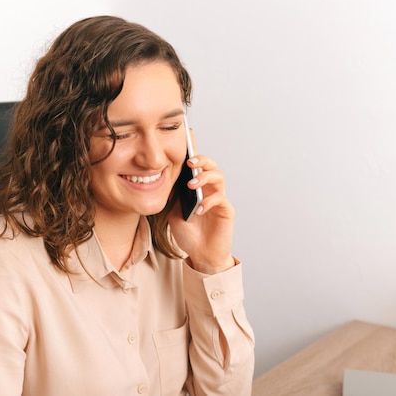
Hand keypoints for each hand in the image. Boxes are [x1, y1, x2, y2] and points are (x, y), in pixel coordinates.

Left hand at [168, 154, 235, 273]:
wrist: (200, 255)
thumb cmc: (188, 234)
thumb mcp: (174, 213)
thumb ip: (174, 197)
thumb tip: (169, 178)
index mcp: (197, 188)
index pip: (197, 166)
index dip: (194, 153)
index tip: (186, 140)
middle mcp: (209, 190)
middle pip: (211, 166)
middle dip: (202, 160)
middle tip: (190, 163)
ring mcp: (219, 199)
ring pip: (219, 177)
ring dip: (205, 177)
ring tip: (192, 185)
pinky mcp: (226, 211)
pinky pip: (220, 199)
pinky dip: (209, 202)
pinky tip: (199, 210)